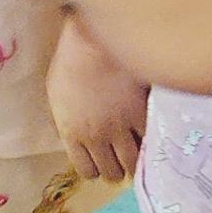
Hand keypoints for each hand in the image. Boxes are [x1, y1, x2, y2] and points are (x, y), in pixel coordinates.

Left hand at [47, 20, 148, 188]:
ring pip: (133, 164)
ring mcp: (120, 128)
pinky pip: (150, 141)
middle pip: (112, 172)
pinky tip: (154, 134)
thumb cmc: (70, 60)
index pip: (87, 171)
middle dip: (119, 167)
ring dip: (137, 160)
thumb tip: (73, 135)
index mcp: (72, 133)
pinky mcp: (141, 114)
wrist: (93, 40)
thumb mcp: (56, 94)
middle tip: (125, 157)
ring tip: (142, 150)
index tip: (104, 161)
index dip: (97, 168)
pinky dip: (153, 142)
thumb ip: (67, 120)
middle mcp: (96, 137)